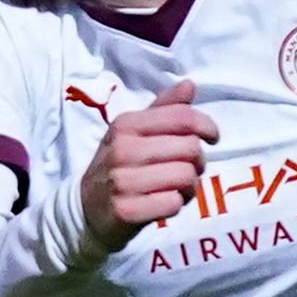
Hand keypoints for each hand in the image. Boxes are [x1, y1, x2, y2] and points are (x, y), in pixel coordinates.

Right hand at [79, 79, 218, 247]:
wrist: (85, 210)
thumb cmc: (118, 167)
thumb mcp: (133, 132)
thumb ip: (163, 109)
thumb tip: (189, 85)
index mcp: (126, 125)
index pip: (181, 117)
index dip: (207, 125)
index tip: (212, 137)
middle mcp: (123, 149)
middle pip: (190, 148)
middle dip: (198, 161)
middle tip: (187, 169)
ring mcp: (122, 181)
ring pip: (185, 176)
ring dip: (189, 185)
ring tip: (175, 187)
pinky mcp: (126, 211)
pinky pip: (173, 203)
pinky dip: (176, 205)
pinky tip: (164, 203)